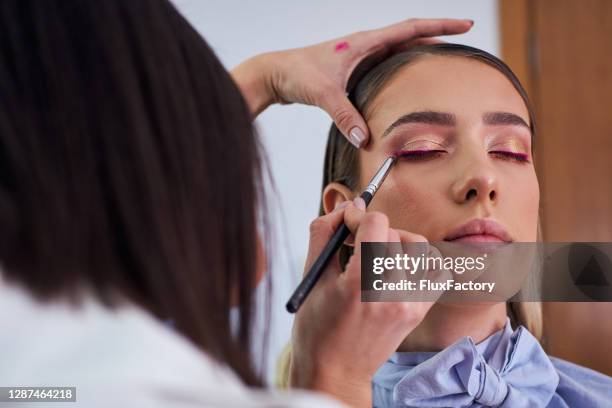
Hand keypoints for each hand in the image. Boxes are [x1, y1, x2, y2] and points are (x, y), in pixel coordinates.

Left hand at [231, 18, 472, 146]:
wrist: (275, 74)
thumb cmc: (296, 75)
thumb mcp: (323, 94)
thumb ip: (345, 116)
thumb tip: (366, 140)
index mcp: (364, 42)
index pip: (410, 28)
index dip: (441, 24)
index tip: (466, 24)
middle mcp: (364, 45)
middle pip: (409, 36)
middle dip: (438, 36)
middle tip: (463, 42)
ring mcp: (358, 56)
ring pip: (397, 51)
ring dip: (419, 53)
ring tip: (443, 62)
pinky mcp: (351, 70)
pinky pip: (384, 65)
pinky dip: (401, 70)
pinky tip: (407, 82)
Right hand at [289, 199, 436, 406]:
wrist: (336, 370)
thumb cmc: (317, 327)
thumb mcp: (312, 276)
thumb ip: (325, 233)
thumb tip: (346, 205)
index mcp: (359, 285)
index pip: (376, 224)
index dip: (358, 216)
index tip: (347, 224)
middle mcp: (390, 294)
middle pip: (394, 233)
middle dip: (372, 230)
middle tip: (355, 243)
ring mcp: (410, 304)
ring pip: (419, 247)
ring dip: (397, 242)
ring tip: (378, 255)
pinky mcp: (419, 311)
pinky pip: (437, 271)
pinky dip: (422, 262)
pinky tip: (400, 267)